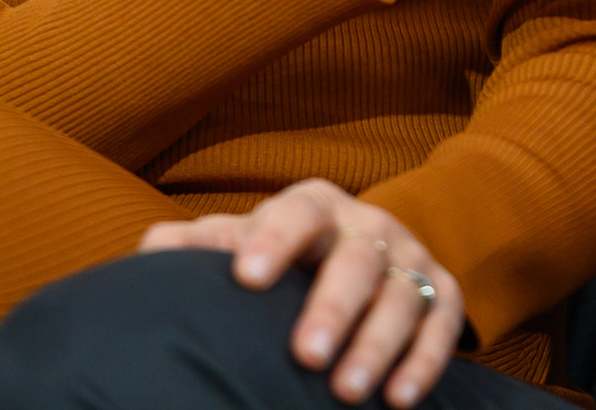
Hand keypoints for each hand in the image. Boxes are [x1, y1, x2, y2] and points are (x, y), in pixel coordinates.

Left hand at [140, 182, 461, 406]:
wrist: (356, 255)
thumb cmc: (284, 256)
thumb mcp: (245, 241)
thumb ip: (200, 246)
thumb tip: (152, 252)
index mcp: (315, 205)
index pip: (296, 213)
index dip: (274, 241)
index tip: (246, 279)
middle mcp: (368, 226)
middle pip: (356, 259)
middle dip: (332, 307)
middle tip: (305, 355)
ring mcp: (410, 258)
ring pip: (401, 296)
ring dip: (378, 345)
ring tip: (346, 391)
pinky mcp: (441, 293)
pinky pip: (443, 324)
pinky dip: (425, 361)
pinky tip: (398, 399)